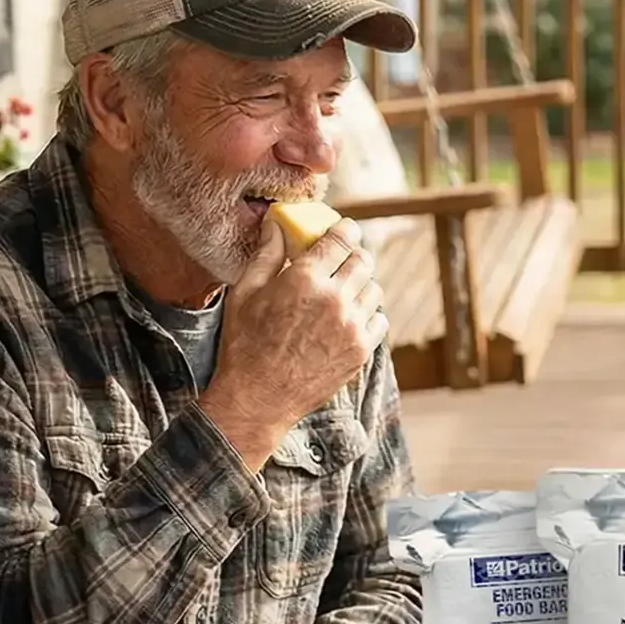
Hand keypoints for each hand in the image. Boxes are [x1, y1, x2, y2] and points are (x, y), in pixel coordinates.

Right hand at [199, 218, 386, 466]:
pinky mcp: (361, 351)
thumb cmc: (245, 345)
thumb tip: (276, 224)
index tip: (341, 231)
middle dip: (352, 255)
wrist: (258, 399)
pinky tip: (347, 319)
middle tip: (339, 261)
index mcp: (305, 279)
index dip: (345, 230)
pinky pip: (379, 319)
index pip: (342, 238)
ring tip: (341, 293)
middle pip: (363, 260)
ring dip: (360, 285)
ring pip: (374, 289)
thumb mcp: (245, 293)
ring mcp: (352, 327)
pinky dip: (368, 314)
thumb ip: (266, 254)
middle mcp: (335, 299)